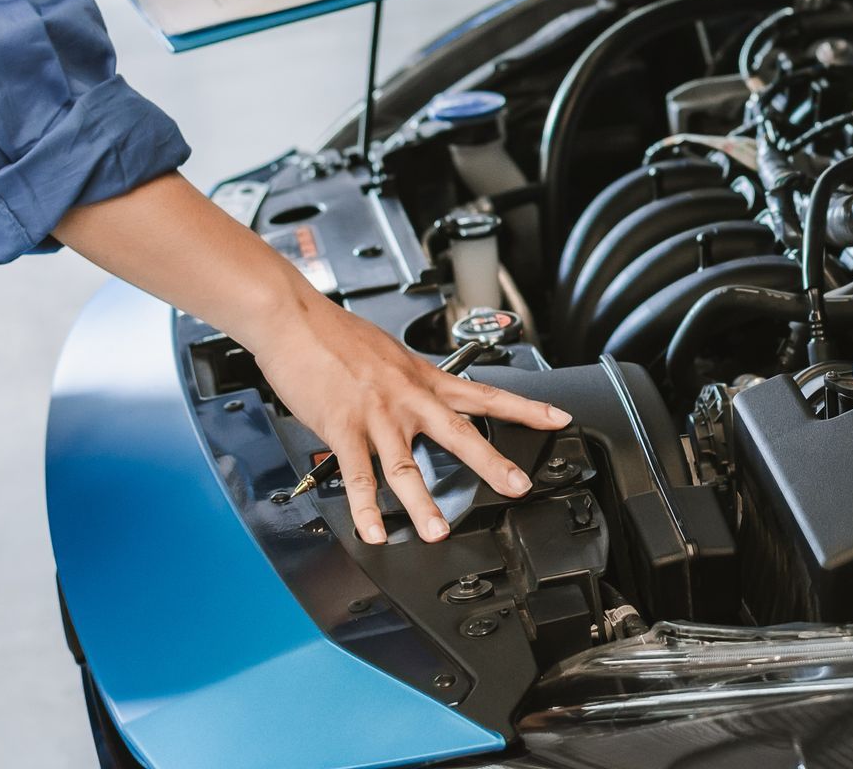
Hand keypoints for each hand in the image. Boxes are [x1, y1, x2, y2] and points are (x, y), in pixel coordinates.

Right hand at [51, 174, 570, 547]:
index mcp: (424, 379)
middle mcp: (408, 398)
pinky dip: (365, 508)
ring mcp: (377, 415)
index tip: (558, 419)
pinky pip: (358, 475)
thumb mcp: (389, 355)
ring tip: (438, 533)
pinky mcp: (342, 428)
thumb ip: (409, 384)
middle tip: (519, 487)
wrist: (294, 319)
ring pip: (407, 466)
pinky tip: (373, 532)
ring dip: (423, 504)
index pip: (487, 393)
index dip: (525, 407)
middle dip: (492, 463)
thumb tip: (420, 404)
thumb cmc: (335, 336)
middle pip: (460, 434)